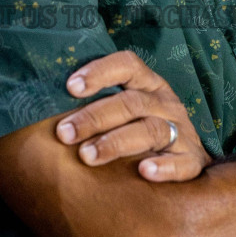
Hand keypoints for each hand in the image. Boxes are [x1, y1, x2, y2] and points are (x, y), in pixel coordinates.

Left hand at [55, 50, 211, 182]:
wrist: (189, 161)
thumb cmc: (140, 133)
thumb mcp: (124, 111)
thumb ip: (95, 107)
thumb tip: (44, 111)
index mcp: (147, 84)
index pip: (127, 65)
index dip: (100, 72)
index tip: (70, 87)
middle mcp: (164, 103)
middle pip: (131, 103)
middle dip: (94, 117)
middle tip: (65, 133)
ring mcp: (181, 130)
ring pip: (150, 130)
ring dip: (116, 142)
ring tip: (88, 156)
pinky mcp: (192, 160)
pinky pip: (181, 162)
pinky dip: (163, 166)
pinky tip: (143, 171)